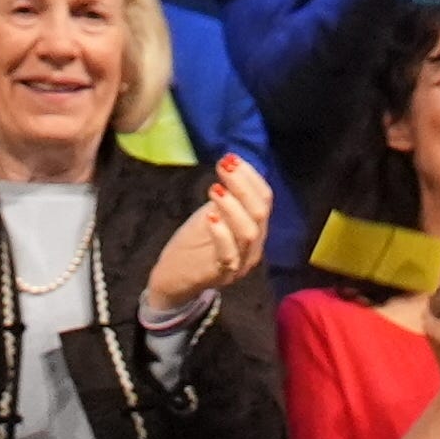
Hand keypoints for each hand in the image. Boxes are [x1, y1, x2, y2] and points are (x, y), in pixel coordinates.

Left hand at [141, 155, 269, 318]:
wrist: (174, 280)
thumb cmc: (194, 244)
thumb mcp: (212, 215)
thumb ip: (226, 198)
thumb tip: (232, 165)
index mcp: (255, 231)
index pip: (265, 200)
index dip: (251, 177)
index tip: (231, 158)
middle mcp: (253, 248)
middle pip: (260, 214)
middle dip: (243, 186)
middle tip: (224, 167)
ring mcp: (239, 264)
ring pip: (249, 233)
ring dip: (233, 207)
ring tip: (215, 189)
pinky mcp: (220, 275)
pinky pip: (228, 255)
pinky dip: (221, 233)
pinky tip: (210, 216)